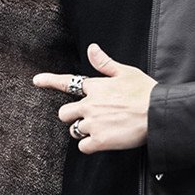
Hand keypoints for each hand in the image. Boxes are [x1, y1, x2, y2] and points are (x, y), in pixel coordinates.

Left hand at [32, 43, 157, 153]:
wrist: (157, 113)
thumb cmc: (146, 92)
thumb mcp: (126, 72)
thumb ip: (105, 63)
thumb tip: (92, 48)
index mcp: (96, 87)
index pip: (68, 82)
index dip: (49, 81)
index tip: (37, 80)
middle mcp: (90, 105)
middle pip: (64, 113)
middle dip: (72, 116)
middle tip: (86, 118)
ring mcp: (93, 123)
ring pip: (73, 130)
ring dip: (82, 131)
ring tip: (100, 129)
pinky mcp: (100, 140)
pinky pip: (83, 146)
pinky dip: (90, 146)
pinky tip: (102, 142)